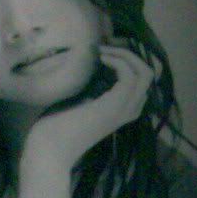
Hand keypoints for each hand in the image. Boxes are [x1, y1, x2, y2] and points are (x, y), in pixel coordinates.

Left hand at [13, 42, 154, 197]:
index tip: (104, 52)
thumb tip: (96, 63)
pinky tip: (100, 59)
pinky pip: (130, 75)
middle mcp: (129, 110)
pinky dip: (118, 61)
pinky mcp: (114, 106)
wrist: (48, 149)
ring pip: (145, 73)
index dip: (127, 61)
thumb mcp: (79, 99)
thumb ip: (93, 86)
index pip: (141, 81)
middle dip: (130, 55)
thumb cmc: (57, 127)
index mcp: (122, 109)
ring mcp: (123, 109)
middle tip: (105, 48)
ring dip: (125, 55)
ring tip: (103, 51)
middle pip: (148, 75)